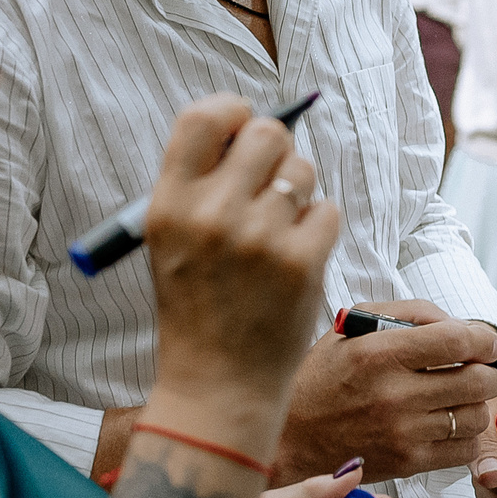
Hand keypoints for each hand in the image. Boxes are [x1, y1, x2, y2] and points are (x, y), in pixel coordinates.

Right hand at [142, 95, 339, 461]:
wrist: (218, 386)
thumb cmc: (198, 308)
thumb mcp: (173, 243)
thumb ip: (201, 184)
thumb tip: (249, 122)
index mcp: (168, 206)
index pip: (203, 117)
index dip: (232, 111)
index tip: (243, 126)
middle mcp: (210, 215)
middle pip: (266, 134)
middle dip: (277, 152)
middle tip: (272, 184)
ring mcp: (258, 238)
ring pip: (303, 171)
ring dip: (300, 194)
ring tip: (279, 234)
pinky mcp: (301, 261)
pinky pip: (328, 210)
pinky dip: (319, 230)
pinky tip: (296, 259)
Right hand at [273, 300, 496, 484]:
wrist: (289, 438)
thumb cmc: (322, 377)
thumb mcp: (353, 328)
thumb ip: (408, 313)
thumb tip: (459, 324)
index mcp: (379, 353)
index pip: (457, 340)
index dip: (484, 339)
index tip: (488, 343)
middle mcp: (394, 394)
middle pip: (477, 380)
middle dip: (486, 371)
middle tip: (475, 369)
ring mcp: (403, 432)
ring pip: (476, 416)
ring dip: (476, 404)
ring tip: (457, 398)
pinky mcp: (408, 462)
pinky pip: (464, 449)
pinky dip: (465, 435)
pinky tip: (447, 424)